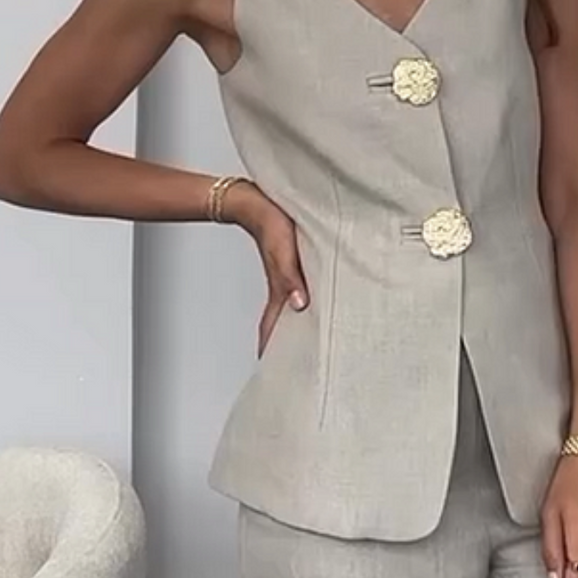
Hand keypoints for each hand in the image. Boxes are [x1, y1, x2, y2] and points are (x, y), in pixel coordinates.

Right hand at [224, 180, 309, 355]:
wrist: (259, 201)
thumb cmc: (271, 221)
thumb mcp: (282, 250)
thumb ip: (290, 277)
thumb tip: (300, 305)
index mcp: (280, 292)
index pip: (273, 332)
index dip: (274, 354)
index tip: (279, 376)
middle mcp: (285, 292)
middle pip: (286, 328)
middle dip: (292, 348)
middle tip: (304, 369)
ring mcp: (290, 282)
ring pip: (296, 313)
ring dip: (303, 328)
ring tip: (315, 346)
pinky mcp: (296, 271)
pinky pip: (301, 295)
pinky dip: (308, 307)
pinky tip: (317, 309)